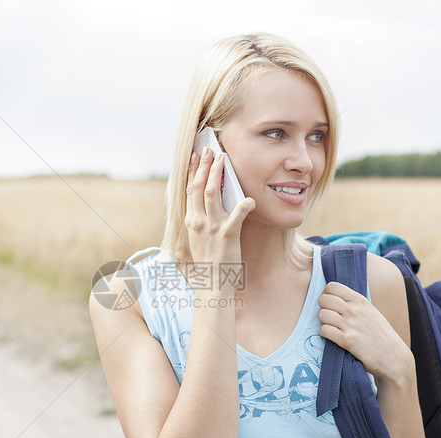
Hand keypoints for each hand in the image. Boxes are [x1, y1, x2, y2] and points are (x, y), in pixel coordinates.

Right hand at [184, 148, 254, 287]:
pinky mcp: (227, 234)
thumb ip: (199, 222)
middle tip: (209, 150)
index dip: (193, 171)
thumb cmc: (208, 263)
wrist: (211, 284)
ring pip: (213, 193)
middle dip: (204, 165)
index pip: (190, 190)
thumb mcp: (197, 239)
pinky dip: (244, 205)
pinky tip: (250, 199)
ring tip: (223, 159)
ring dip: (217, 173)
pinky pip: (237, 215)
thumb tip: (202, 207)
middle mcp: (198, 221)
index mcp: (191, 221)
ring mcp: (212, 227)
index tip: (195, 156)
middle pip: (199, 186)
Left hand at [317, 281, 412, 382]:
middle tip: (329, 316)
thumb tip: (335, 297)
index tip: (330, 303)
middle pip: (324, 299)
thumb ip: (355, 304)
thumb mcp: (371, 312)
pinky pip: (324, 330)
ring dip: (323, 321)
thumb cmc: (381, 335)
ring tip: (331, 327)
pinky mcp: (346, 340)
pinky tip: (332, 336)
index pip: (332, 286)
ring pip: (322, 314)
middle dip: (323, 307)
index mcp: (360, 301)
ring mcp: (350, 325)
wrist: (393, 357)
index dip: (327, 294)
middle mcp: (355, 310)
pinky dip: (324, 333)